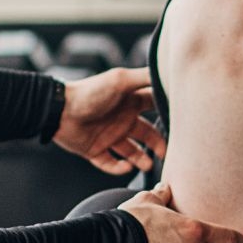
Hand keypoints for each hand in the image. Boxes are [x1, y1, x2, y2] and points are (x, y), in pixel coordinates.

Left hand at [54, 67, 168, 174]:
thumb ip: (145, 78)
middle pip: (147, 135)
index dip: (167, 113)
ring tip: (146, 165)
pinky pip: (110, 163)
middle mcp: (122, 119)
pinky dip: (119, 168)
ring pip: (131, 152)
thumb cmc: (91, 92)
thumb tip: (169, 74)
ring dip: (140, 160)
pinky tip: (125, 166)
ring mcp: (108, 136)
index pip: (154, 107)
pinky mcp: (95, 150)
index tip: (182, 122)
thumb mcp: (121, 80)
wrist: (59, 110)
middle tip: (166, 154)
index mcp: (130, 102)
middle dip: (158, 145)